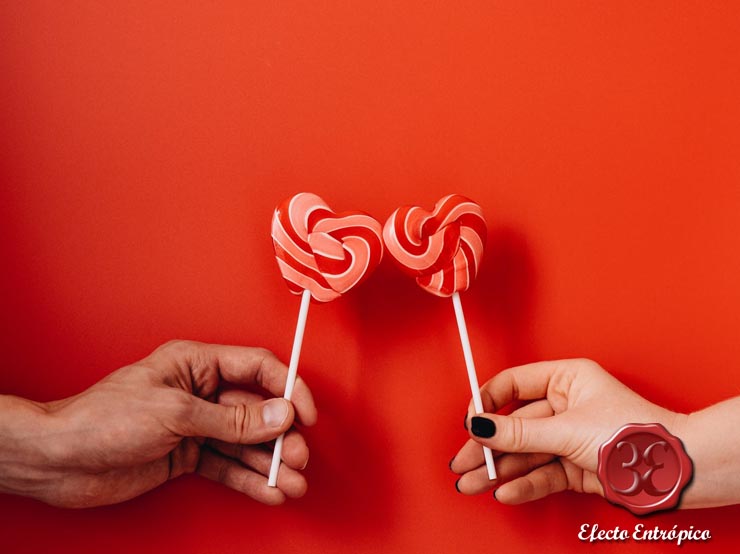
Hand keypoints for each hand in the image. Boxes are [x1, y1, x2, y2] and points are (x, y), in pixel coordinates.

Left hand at [0, 340, 316, 507]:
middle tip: (296, 457)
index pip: (257, 367)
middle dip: (280, 435)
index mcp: (197, 364)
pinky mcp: (187, 454)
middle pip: (256, 409)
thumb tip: (279, 414)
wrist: (61, 460)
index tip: (306, 414)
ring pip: (245, 442)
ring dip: (269, 462)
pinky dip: (248, 479)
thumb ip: (232, 419)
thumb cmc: (105, 419)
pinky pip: (227, 466)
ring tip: (291, 483)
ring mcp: (195, 425)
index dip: (287, 388)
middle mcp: (200, 392)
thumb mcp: (176, 414)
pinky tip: (268, 491)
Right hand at [450, 359, 684, 504]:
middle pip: (514, 424)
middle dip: (487, 446)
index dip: (487, 402)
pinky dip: (524, 483)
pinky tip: (505, 491)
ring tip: (473, 483)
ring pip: (525, 453)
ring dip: (499, 470)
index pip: (512, 384)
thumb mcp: (566, 429)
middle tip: (462, 461)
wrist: (672, 471)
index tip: (469, 422)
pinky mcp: (576, 466)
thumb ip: (518, 432)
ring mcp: (570, 437)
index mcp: (566, 379)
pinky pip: (543, 473)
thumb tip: (479, 426)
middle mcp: (565, 405)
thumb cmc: (634, 433)